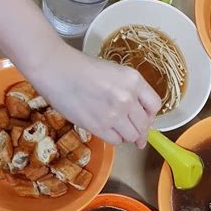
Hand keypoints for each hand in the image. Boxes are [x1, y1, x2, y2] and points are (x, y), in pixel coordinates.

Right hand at [34, 45, 161, 146]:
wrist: (55, 69)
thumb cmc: (84, 69)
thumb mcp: (116, 73)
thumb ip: (132, 93)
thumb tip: (143, 122)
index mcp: (134, 80)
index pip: (155, 106)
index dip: (150, 114)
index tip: (143, 117)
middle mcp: (127, 98)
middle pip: (144, 125)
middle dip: (139, 128)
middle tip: (127, 125)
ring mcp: (114, 114)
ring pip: (132, 136)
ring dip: (126, 134)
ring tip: (114, 126)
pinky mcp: (99, 127)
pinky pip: (116, 141)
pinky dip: (113, 138)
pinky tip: (105, 128)